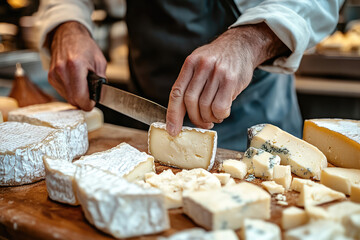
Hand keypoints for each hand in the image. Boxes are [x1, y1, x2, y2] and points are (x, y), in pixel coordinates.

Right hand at [48, 21, 106, 110]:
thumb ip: (101, 81)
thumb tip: (99, 95)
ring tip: (83, 84)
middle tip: (91, 94)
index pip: (81, 97)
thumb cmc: (85, 46)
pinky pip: (62, 92)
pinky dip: (71, 91)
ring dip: (77, 96)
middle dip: (84, 100)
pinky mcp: (51, 77)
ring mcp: (54, 74)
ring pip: (68, 98)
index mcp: (75, 66)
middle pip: (74, 100)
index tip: (93, 101)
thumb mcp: (100, 62)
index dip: (89, 103)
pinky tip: (76, 82)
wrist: (68, 35)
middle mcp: (62, 71)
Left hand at [166, 23, 289, 135]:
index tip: (173, 130)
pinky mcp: (231, 80)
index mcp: (190, 63)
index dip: (173, 114)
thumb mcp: (199, 63)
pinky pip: (220, 107)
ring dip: (208, 118)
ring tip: (213, 117)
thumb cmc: (218, 60)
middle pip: (190, 101)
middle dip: (194, 118)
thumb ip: (190, 83)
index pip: (177, 93)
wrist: (241, 45)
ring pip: (205, 106)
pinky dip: (219, 115)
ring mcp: (217, 72)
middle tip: (201, 123)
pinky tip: (222, 113)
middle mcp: (202, 66)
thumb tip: (179, 114)